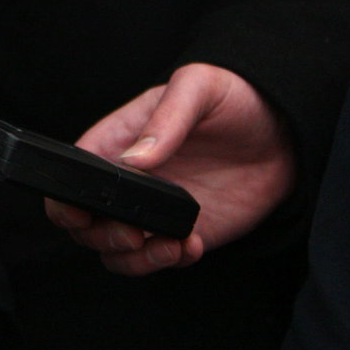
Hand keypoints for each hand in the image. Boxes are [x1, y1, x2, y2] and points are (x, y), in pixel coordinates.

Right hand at [49, 64, 296, 274]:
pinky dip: (169, 261)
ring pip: (116, 252)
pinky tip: (192, 245)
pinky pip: (159, 259)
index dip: (64, 202)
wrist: (285, 131)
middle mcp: (127, 181)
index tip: (80, 213)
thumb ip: (166, 118)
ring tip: (168, 246)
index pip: (71, 178)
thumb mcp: (199, 88)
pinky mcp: (183, 231)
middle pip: (85, 226)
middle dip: (102, 237)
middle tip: (134, 233)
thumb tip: (135, 158)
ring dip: (134, 259)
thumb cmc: (234, 97)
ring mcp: (153, 210)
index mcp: (115, 142)